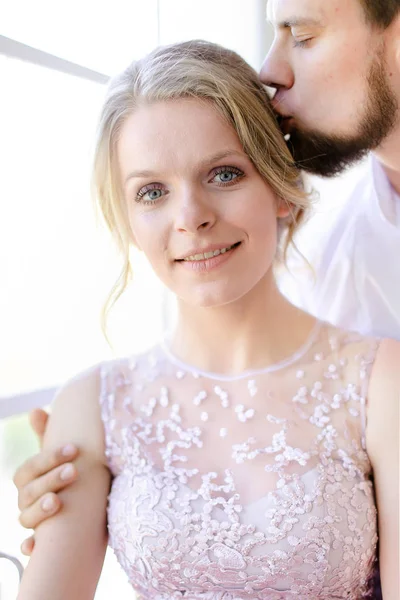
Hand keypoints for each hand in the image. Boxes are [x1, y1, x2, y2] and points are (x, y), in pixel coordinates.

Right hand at [13, 409, 79, 554]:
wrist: (86, 511)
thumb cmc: (71, 475)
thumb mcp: (63, 456)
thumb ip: (49, 434)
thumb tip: (35, 410)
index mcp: (29, 479)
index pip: (30, 467)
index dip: (49, 458)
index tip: (74, 449)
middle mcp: (26, 501)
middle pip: (29, 491)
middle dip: (50, 479)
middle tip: (73, 471)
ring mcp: (34, 522)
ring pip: (26, 518)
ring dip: (40, 510)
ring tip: (57, 502)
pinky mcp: (44, 542)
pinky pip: (31, 548)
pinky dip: (31, 546)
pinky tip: (35, 545)